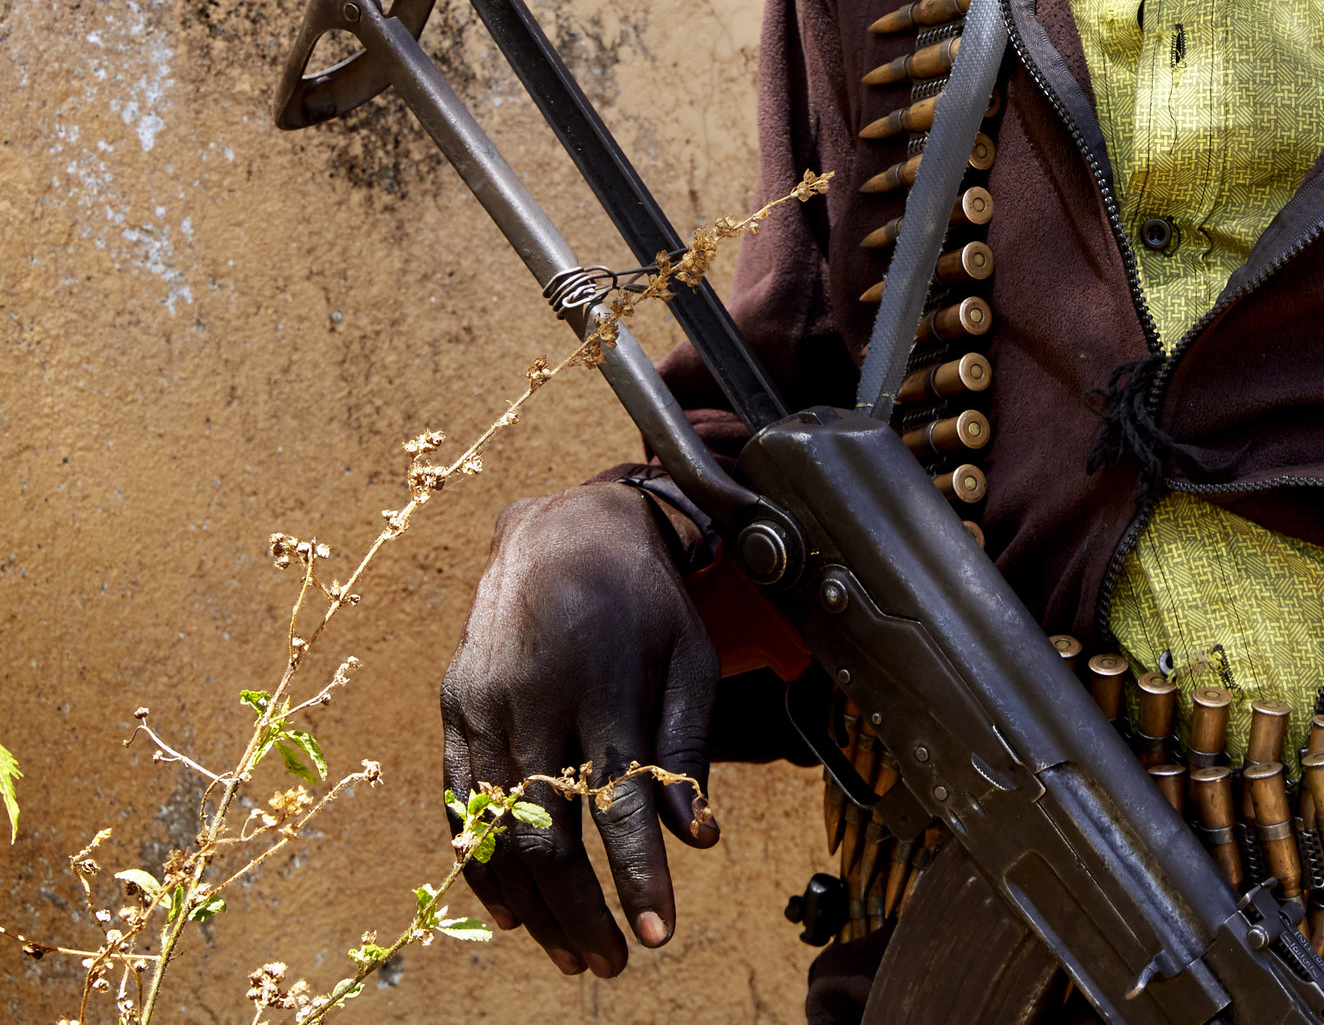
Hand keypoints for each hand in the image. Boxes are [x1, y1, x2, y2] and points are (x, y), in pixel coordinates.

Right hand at [440, 484, 720, 975]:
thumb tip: (700, 838)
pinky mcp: (454, 706)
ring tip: (571, 954)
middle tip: (612, 964)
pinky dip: (479, 862)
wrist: (560, 527)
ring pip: (497, 827)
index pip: (617, 799)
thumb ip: (689, 744)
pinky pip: (457, 801)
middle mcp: (533, 695)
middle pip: (547, 829)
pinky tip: (512, 912)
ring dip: (532, 903)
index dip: (637, 873)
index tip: (659, 932)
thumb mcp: (688, 652)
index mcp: (601, 679)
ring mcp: (483, 702)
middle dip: (580, 908)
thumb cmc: (643, 596)